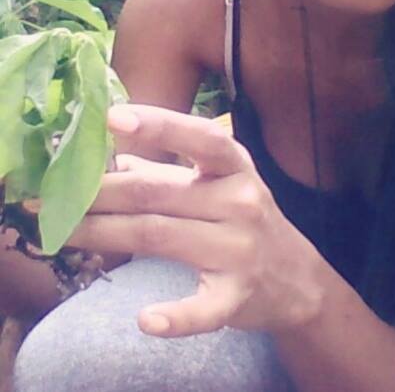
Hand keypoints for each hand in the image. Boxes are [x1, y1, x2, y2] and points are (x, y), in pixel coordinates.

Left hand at [68, 104, 326, 337]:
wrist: (296, 275)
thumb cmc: (248, 219)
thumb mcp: (222, 183)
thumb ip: (171, 171)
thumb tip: (117, 159)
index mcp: (235, 166)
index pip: (197, 138)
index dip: (157, 124)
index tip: (111, 117)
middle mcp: (240, 200)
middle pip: (156, 192)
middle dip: (100, 193)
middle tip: (55, 197)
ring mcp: (240, 248)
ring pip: (157, 236)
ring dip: (103, 235)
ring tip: (63, 234)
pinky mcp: (238, 295)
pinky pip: (203, 308)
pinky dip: (174, 316)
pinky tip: (144, 320)